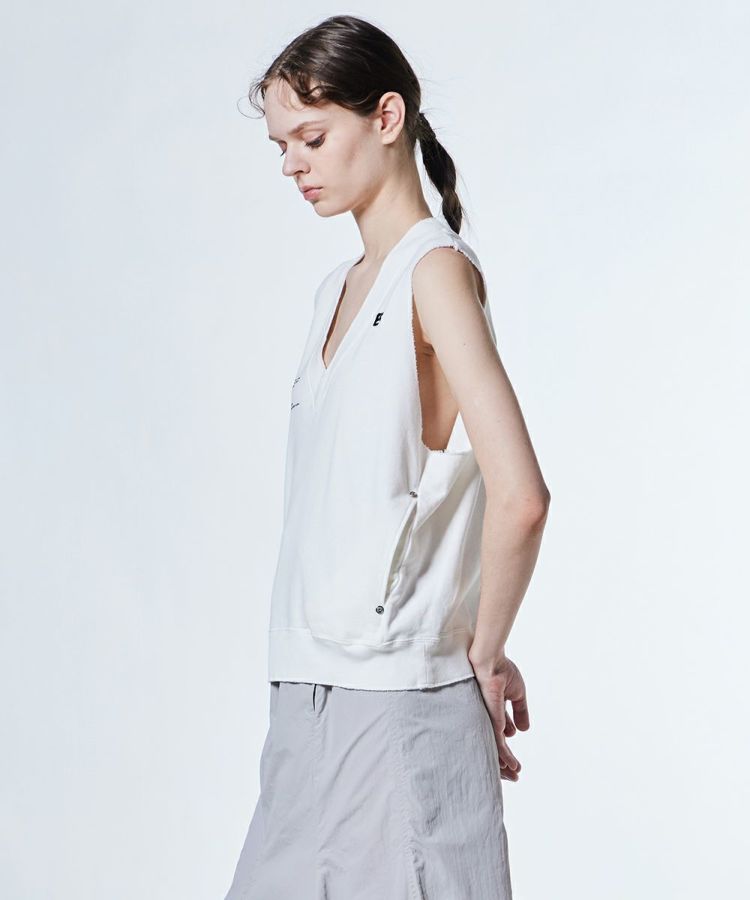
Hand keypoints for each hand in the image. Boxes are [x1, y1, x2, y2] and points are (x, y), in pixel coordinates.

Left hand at [470, 655, 529, 780]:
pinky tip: (512, 766)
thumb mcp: (517, 693)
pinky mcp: (488, 722)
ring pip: (494, 749)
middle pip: (494, 745)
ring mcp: (487, 722)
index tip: (514, 760)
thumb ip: (520, 712)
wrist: (492, 662)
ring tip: (514, 776)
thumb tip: (524, 730)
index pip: (499, 735)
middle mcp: (487, 719)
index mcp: (493, 711)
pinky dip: (505, 757)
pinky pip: (496, 745)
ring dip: (505, 763)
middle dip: (504, 761)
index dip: (507, 748)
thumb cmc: (502, 671)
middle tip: (514, 774)